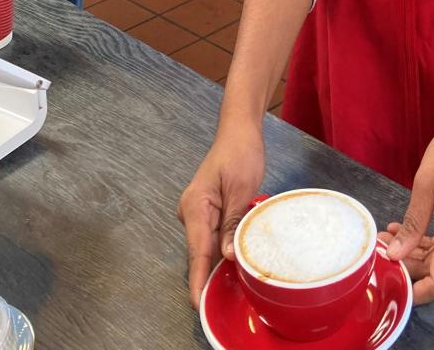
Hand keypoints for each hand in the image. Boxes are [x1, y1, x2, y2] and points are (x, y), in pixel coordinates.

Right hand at [178, 120, 265, 307]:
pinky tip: (236, 256)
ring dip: (222, 258)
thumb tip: (227, 257)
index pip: (196, 250)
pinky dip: (224, 245)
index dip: (197, 278)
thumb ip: (233, 223)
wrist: (239, 130)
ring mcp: (198, 211)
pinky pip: (214, 234)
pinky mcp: (207, 210)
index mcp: (195, 206)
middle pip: (201, 250)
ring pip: (208, 244)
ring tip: (239, 277)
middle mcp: (191, 211)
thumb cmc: (241, 153)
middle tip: (233, 293)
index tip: (198, 303)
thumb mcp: (242, 188)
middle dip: (213, 272)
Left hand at [384, 107, 433, 304]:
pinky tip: (407, 229)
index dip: (418, 292)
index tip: (392, 286)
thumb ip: (413, 224)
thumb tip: (394, 255)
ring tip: (388, 234)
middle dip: (408, 265)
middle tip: (380, 246)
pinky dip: (428, 243)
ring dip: (415, 252)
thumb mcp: (425, 182)